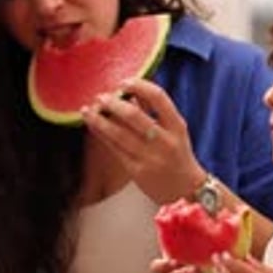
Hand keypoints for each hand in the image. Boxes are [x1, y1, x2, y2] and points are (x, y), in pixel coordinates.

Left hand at [81, 79, 204, 203]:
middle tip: (100, 97)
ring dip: (100, 119)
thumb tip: (131, 92)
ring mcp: (149, 157)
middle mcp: (164, 141)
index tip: (124, 82)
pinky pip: (114, 148)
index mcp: (177, 126)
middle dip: (113, 103)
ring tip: (87, 110)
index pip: (159, 98)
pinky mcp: (136, 170)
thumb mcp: (175, 130)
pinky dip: (101, 134)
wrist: (185, 190)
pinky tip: (92, 125)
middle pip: (134, 115)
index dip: (139, 86)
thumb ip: (155, 111)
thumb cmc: (178, 155)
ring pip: (118, 133)